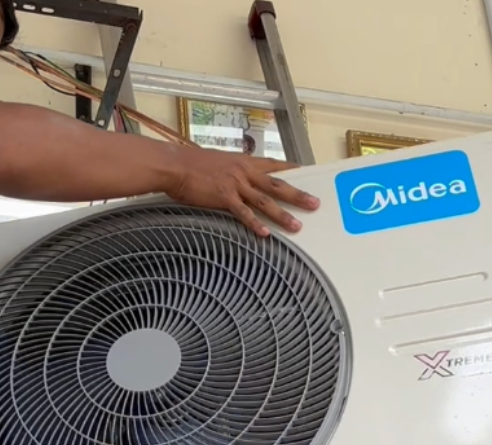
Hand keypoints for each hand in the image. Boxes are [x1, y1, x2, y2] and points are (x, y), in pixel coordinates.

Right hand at [167, 147, 319, 236]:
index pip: (274, 165)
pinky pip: (243, 213)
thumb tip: (238, 178)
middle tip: (315, 204)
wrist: (176, 165)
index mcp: (244, 162)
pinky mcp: (224, 198)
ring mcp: (235, 185)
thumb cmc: (193, 163)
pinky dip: (255, 224)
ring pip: (265, 202)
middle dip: (298, 195)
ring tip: (297, 226)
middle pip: (277, 185)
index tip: (306, 172)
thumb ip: (233, 170)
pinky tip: (265, 234)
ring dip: (282, 215)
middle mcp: (244, 172)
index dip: (291, 169)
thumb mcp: (219, 162)